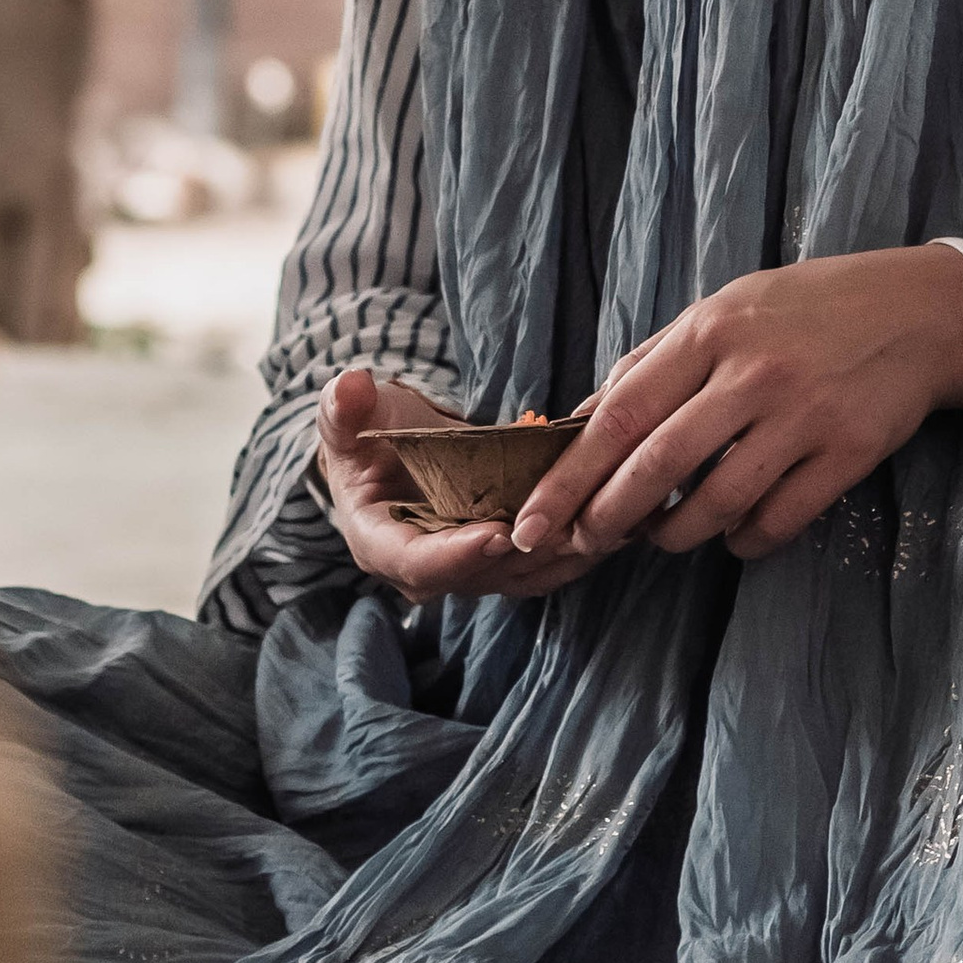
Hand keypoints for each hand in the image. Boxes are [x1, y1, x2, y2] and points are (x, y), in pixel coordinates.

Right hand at [317, 366, 597, 602]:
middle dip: (531, 554)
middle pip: (483, 574)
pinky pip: (544, 562)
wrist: (385, 450)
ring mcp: (468, 568)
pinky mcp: (502, 558)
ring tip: (610, 524)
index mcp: (380, 544)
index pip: (418, 564)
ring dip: (566, 553)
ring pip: (523, 573)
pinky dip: (579, 546)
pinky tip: (619, 521)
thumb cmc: (364, 433)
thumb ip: (344, 407)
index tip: (498, 533)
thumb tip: (349, 388)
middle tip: (575, 527)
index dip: (458, 554)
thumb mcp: (347, 415)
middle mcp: (426, 570)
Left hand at [509, 245, 962, 569]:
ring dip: (678, 534)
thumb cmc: (808, 309)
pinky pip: (779, 519)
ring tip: (665, 536)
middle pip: (660, 464)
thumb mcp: (725, 308)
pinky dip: (746, 539)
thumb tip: (581, 418)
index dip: (571, 476)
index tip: (534, 522)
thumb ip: (654, 361)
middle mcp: (754, 373)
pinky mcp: (848, 452)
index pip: (622, 414)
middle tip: (586, 544)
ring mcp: (804, 415)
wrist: (920, 311)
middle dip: (610, 516)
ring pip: (718, 502)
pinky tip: (735, 534)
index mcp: (712, 331)